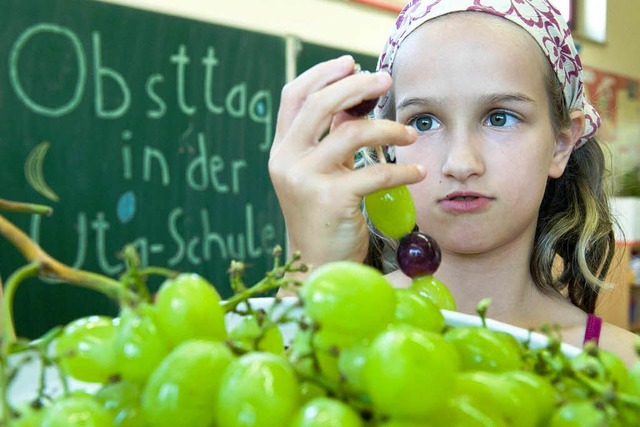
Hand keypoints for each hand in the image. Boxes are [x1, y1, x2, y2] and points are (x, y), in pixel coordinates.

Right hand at [269, 56, 424, 270]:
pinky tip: (417, 173)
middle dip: (357, 86)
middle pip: (320, 104)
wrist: (317, 267)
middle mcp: (286, 160)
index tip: (351, 64)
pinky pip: (374, 173)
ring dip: (388, 129)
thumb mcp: (320, 174)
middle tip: (386, 82)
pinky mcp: (329, 199)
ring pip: (351, 133)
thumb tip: (356, 105)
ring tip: (409, 135)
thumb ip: (330, 141)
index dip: (322, 74)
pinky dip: (402, 171)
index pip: (294, 96)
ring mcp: (304, 179)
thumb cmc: (324, 219)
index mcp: (281, 150)